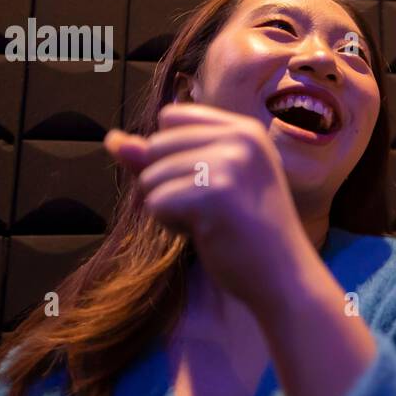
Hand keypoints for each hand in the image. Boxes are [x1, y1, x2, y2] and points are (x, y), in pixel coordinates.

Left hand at [106, 104, 308, 310]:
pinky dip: (172, 226)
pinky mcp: (215, 193)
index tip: (212, 185)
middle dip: (168, 184)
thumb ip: (161, 158)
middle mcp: (240, 138)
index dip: (172, 156)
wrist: (284, 277)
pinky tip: (208, 234)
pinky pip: (156, 204)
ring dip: (169, 208)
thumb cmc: (245, 233)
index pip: (170, 118)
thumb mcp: (206, 183)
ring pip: (151, 177)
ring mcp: (230, 163)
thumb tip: (111, 139)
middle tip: (214, 209)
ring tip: (212, 222)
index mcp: (244, 129)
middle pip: (155, 146)